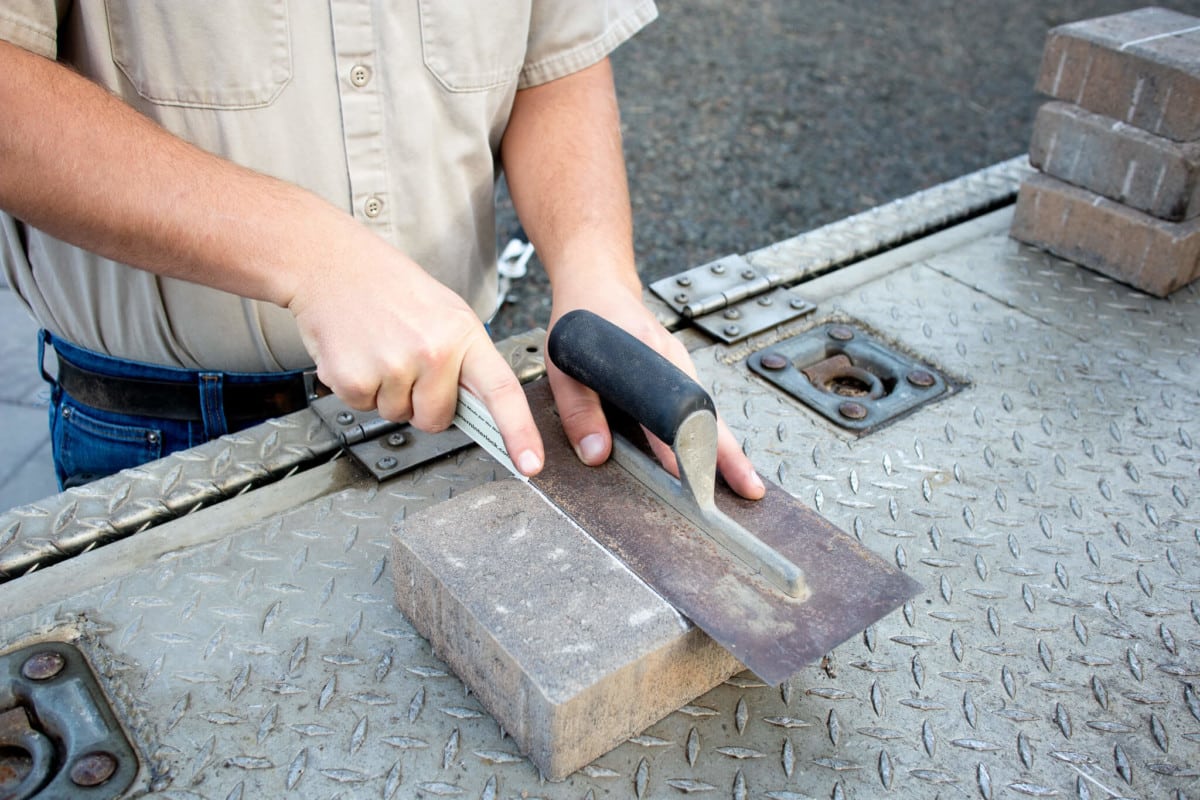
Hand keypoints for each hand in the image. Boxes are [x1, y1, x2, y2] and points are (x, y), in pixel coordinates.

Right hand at [288, 230, 544, 476]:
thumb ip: (463, 359)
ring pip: (397, 415)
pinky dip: (357, 387)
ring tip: (378, 348)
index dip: (519, 431)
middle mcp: (432, 351)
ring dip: (386, 391)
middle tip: (405, 360)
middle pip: (437, 420)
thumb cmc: (387, 286)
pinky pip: (363, 407)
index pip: (502, 390)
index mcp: (462, 333)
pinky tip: (357, 352)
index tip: (530, 464)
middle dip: (420, 402)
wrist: (329, 263)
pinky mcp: (353, 378)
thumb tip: (478, 409)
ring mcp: (393, 365)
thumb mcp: (444, 312)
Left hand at [546, 284, 764, 499]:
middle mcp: (673, 360)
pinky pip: (700, 406)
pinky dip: (712, 434)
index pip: (678, 412)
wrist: (597, 285)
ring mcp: (681, 364)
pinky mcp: (680, 370)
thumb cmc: (581, 322)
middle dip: (730, 456)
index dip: (687, 447)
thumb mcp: (564, 367)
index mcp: (648, 356)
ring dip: (726, 448)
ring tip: (741, 484)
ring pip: (709, 412)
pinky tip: (717, 458)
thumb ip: (578, 411)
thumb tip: (596, 455)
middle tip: (749, 489)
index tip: (696, 476)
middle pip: (708, 415)